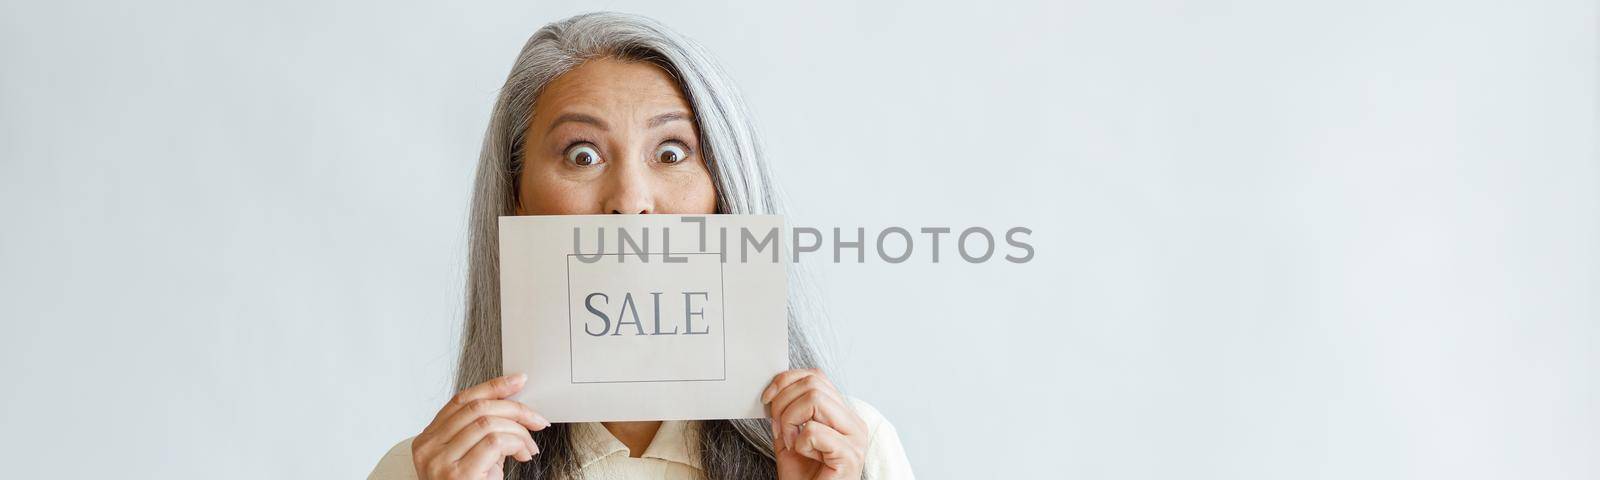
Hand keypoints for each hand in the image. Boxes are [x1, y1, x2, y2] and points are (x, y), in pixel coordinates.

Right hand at [411, 373, 550, 479]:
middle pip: (477, 408)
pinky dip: (516, 444)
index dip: (493, 386)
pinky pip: (494, 442)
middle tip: (537, 420)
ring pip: (488, 423)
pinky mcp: (457, 475)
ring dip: (519, 431)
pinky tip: (522, 455)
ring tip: (528, 447)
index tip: (518, 380)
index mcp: (427, 440)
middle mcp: (428, 448)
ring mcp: (439, 462)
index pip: (461, 400)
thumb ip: (482, 432)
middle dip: (515, 409)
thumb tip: (514, 406)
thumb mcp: (473, 457)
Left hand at [762, 369, 868, 479]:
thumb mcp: (789, 437)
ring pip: (815, 400)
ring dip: (790, 421)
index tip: (766, 400)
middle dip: (783, 403)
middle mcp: (853, 422)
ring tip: (790, 442)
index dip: (786, 381)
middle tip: (778, 429)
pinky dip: (799, 443)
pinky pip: (814, 432)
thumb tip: (774, 389)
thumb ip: (788, 413)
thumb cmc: (803, 478)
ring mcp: (855, 438)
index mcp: (842, 414)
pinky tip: (803, 456)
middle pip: (813, 383)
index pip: (816, 376)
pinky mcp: (850, 456)